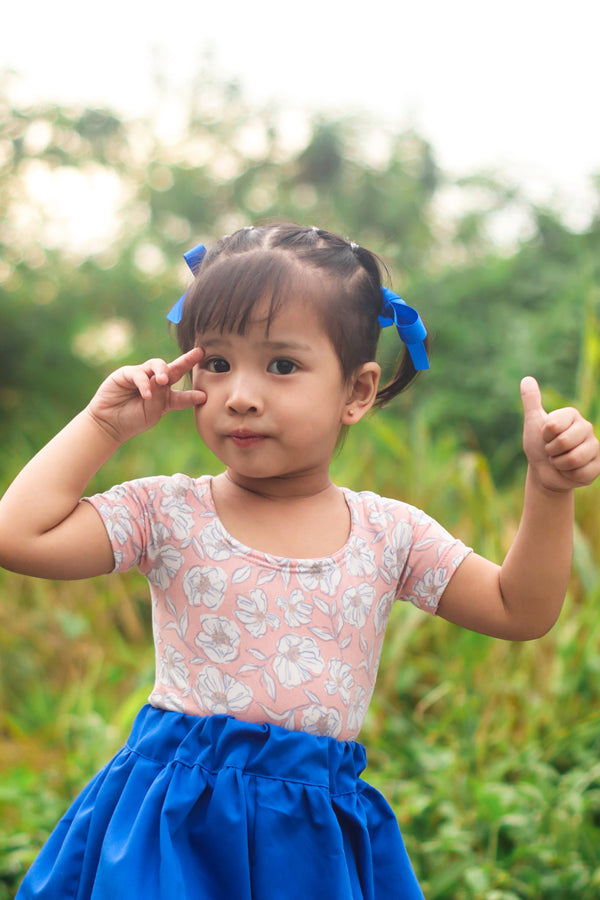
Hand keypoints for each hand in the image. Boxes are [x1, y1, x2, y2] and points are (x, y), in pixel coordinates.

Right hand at [87, 348, 205, 442]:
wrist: (110, 424)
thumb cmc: (133, 420)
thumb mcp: (152, 412)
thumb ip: (160, 397)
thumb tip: (163, 379)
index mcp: (166, 397)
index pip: (182, 393)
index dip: (192, 395)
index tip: (204, 396)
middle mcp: (156, 383)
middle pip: (174, 369)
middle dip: (187, 360)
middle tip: (199, 353)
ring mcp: (142, 376)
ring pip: (157, 365)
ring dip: (162, 371)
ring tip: (163, 381)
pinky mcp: (127, 374)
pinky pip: (139, 374)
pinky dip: (144, 384)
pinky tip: (146, 394)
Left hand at [521, 376, 599, 491]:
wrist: (544, 471)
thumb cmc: (538, 445)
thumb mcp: (533, 422)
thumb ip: (531, 401)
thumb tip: (526, 378)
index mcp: (572, 415)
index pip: (553, 426)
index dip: (545, 435)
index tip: (545, 436)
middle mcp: (587, 428)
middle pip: (564, 442)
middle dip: (551, 451)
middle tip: (552, 450)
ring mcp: (595, 447)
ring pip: (573, 459)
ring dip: (559, 464)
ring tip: (559, 461)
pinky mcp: (597, 466)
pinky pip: (580, 473)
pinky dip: (568, 475)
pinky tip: (569, 471)